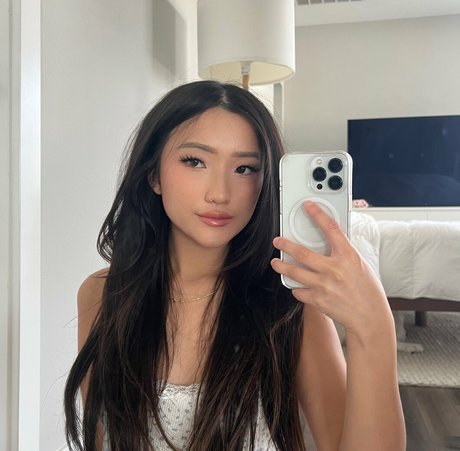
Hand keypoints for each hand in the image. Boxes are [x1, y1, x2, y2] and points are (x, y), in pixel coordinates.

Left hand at [271, 201, 392, 339]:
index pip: (331, 229)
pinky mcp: (318, 300)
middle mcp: (334, 269)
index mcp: (348, 256)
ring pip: (294, 272)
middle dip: (286, 245)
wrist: (369, 317)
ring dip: (282, 266)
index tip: (308, 206)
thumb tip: (329, 244)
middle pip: (302, 253)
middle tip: (278, 241)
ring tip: (276, 263)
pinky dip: (297, 288)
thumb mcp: (360, 265)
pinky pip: (299, 291)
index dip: (318, 214)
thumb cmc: (368, 290)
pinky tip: (298, 286)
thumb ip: (343, 254)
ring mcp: (324, 285)